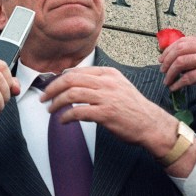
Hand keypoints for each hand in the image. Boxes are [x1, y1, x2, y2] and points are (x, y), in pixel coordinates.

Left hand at [40, 67, 180, 159]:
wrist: (151, 124)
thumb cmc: (133, 108)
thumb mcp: (118, 86)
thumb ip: (99, 81)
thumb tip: (73, 81)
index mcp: (108, 74)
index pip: (77, 72)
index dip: (59, 79)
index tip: (51, 87)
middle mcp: (107, 82)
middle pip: (70, 80)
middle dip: (52, 89)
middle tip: (44, 98)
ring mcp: (106, 97)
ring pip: (72, 94)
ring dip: (57, 103)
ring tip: (51, 110)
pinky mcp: (105, 113)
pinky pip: (78, 112)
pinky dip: (66, 116)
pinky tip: (63, 120)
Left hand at [158, 34, 195, 112]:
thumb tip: (177, 56)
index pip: (183, 41)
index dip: (169, 50)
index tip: (162, 58)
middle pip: (178, 50)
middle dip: (166, 60)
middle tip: (162, 69)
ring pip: (179, 62)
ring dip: (169, 73)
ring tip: (167, 80)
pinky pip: (185, 78)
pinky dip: (177, 83)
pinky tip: (175, 88)